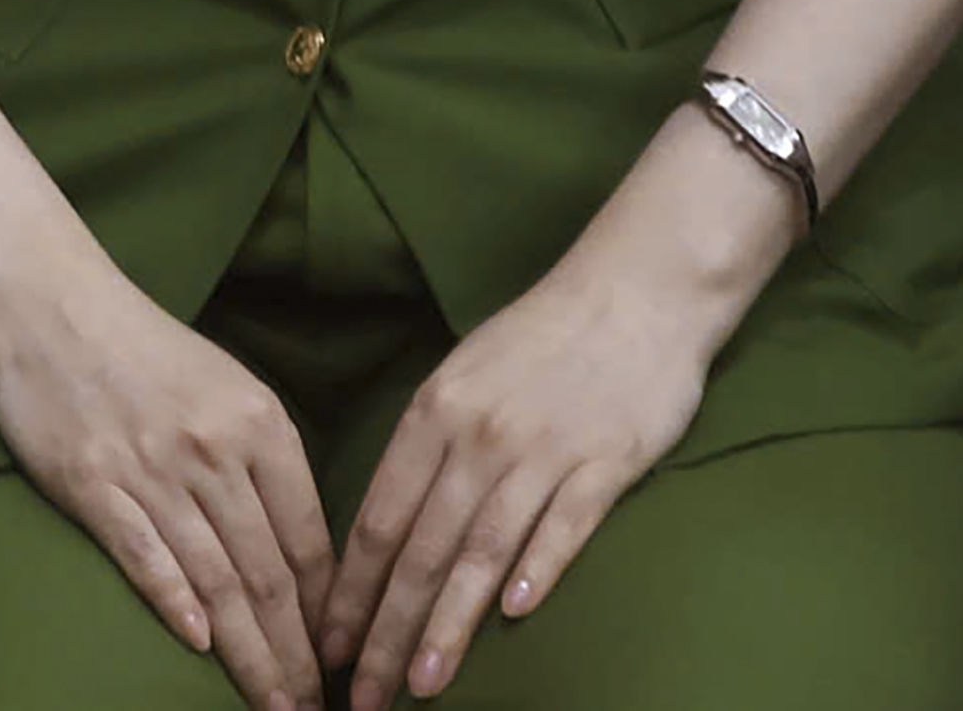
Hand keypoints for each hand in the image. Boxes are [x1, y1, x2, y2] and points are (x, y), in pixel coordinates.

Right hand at [0, 249, 335, 710]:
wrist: (49, 304)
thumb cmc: (144, 351)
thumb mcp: (228, 388)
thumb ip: (266, 463)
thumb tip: (302, 552)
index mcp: (259, 425)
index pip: (309, 541)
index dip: (328, 614)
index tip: (339, 662)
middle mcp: (213, 451)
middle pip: (268, 575)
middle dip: (296, 655)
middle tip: (314, 710)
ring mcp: (151, 469)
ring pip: (215, 581)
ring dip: (249, 654)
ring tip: (271, 702)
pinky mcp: (92, 483)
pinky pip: (144, 555)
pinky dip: (174, 603)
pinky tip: (200, 646)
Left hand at [318, 147, 763, 708]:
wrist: (634, 291)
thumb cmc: (541, 341)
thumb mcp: (462, 379)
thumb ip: (428, 450)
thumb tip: (388, 529)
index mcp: (432, 415)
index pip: (378, 520)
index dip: (351, 591)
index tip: (328, 646)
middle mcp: (475, 436)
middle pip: (420, 549)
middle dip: (387, 630)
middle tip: (365, 695)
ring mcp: (541, 451)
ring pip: (480, 550)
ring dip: (449, 623)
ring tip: (424, 682)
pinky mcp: (605, 462)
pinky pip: (563, 524)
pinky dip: (536, 569)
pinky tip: (512, 616)